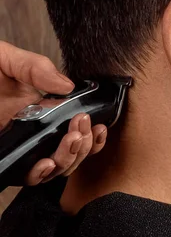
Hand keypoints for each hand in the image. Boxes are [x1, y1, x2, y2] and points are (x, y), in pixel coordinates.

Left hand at [0, 41, 107, 185]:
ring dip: (70, 158)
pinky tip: (45, 163)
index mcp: (42, 109)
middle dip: (83, 144)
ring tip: (71, 140)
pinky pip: (28, 176)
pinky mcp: (4, 158)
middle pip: (72, 152)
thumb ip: (37, 68)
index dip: (92, 133)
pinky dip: (41, 173)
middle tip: (81, 129)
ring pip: (57, 167)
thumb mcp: (7, 60)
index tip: (96, 123)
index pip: (77, 129)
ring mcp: (20, 146)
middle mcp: (35, 132)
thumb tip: (68, 86)